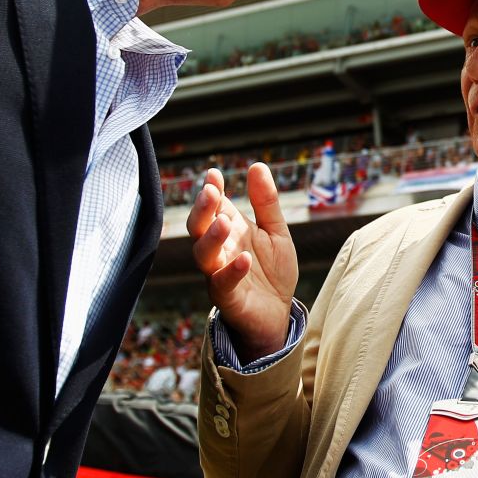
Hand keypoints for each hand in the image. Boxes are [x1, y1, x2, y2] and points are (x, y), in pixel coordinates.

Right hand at [186, 164, 297, 358]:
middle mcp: (219, 249)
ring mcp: (218, 273)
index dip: (211, 189)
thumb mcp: (276, 231)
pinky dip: (232, 270)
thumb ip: (266, 202)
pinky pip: (222, 283)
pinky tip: (244, 258)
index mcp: (229, 230)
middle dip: (202, 209)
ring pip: (203, 255)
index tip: (214, 174)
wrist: (279, 312)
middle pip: (199, 227)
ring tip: (225, 221)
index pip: (214, 206)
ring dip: (211, 237)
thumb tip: (257, 165)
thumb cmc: (272, 270)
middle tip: (211, 192)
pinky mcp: (227, 297)